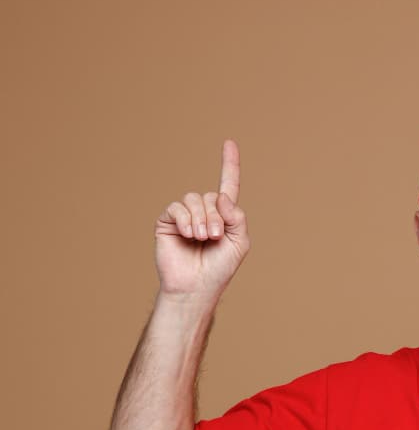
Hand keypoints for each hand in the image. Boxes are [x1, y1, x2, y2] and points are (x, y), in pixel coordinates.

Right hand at [155, 140, 249, 300]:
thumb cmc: (220, 267)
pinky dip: (185, 220)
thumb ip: (237, 216)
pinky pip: (176, 208)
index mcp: (224, 215)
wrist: (197, 286)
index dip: (229, 164)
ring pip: (194, 199)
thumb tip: (221, 195)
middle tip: (215, 237)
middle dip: (216, 217)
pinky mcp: (167, 222)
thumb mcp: (240, 242)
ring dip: (201, 219)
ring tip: (202, 239)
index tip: (229, 143)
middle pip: (211, 196)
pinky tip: (188, 234)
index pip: (228, 185)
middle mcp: (204, 211)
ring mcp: (185, 216)